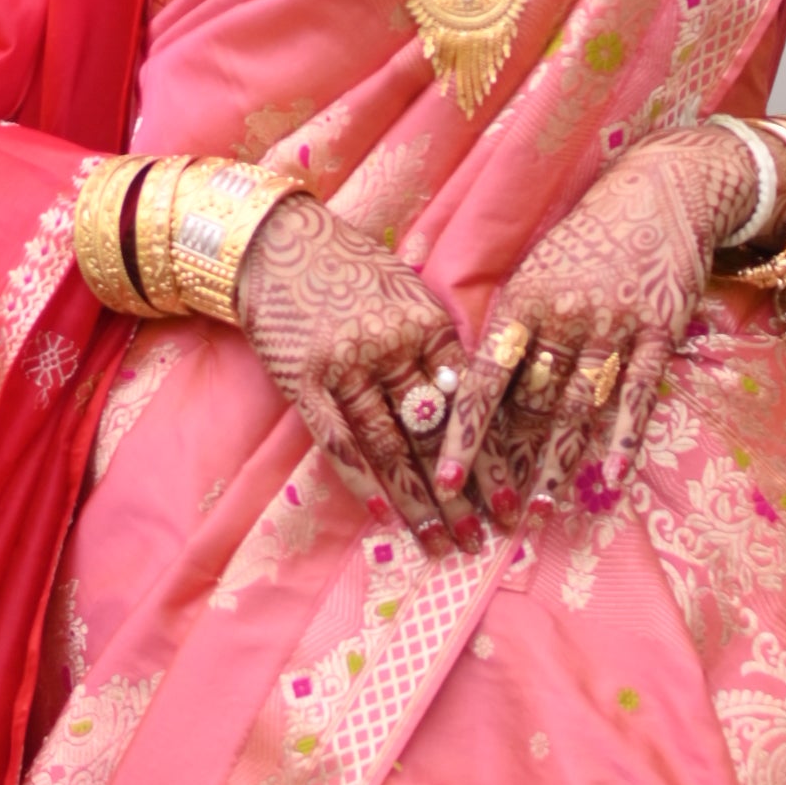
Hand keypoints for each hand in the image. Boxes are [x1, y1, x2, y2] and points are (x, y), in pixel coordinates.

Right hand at [233, 191, 476, 541]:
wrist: (276, 242)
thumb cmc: (348, 266)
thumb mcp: (407, 290)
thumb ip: (435, 343)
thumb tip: (468, 401)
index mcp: (427, 325)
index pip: (468, 403)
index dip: (490, 455)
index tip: (510, 495)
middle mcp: (391, 348)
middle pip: (434, 434)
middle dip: (462, 493)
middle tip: (484, 538)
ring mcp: (346, 367)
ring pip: (390, 447)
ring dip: (417, 501)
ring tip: (440, 542)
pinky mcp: (305, 382)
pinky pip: (338, 441)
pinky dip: (361, 482)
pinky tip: (383, 517)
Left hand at [437, 128, 767, 515]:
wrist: (659, 190)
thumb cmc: (586, 236)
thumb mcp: (533, 268)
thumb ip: (507, 325)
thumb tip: (463, 383)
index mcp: (522, 301)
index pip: (482, 378)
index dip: (463, 433)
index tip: (446, 480)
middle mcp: (564, 317)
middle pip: (530, 403)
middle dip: (511, 462)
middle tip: (493, 513)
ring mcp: (615, 327)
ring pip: (580, 407)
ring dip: (559, 464)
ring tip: (540, 509)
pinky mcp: (659, 334)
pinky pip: (638, 398)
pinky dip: (623, 443)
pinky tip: (609, 482)